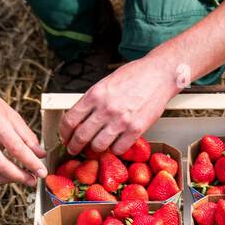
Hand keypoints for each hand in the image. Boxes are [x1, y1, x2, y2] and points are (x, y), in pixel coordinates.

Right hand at [0, 70, 45, 183]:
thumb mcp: (9, 113)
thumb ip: (26, 135)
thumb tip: (40, 153)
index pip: (17, 149)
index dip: (32, 164)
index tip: (42, 172)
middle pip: (2, 166)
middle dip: (20, 177)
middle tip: (31, 180)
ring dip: (6, 179)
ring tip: (16, 176)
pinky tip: (0, 174)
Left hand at [60, 55, 180, 156]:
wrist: (160, 74)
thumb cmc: (135, 76)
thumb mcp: (106, 83)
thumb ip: (93, 100)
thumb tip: (80, 118)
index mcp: (95, 94)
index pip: (70, 120)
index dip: (64, 133)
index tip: (65, 137)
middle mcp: (105, 108)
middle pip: (81, 136)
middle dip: (74, 146)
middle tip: (74, 149)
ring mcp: (121, 120)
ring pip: (98, 146)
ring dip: (94, 150)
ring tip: (95, 148)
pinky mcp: (136, 129)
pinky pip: (118, 149)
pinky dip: (114, 150)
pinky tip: (115, 145)